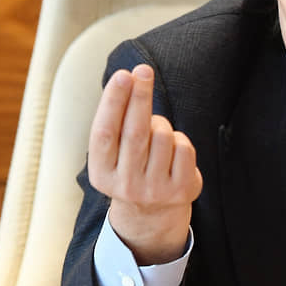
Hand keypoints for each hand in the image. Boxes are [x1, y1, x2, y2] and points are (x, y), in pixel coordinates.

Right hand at [88, 64, 202, 264]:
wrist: (152, 215)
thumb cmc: (131, 168)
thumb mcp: (114, 154)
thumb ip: (117, 123)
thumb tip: (131, 78)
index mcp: (101, 174)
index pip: (105, 132)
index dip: (113, 102)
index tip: (123, 75)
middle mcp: (125, 185)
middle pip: (135, 131)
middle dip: (140, 96)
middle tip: (144, 70)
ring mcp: (155, 190)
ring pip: (163, 135)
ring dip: (161, 123)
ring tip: (156, 134)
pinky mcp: (181, 191)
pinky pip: (184, 147)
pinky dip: (179, 140)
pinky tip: (172, 152)